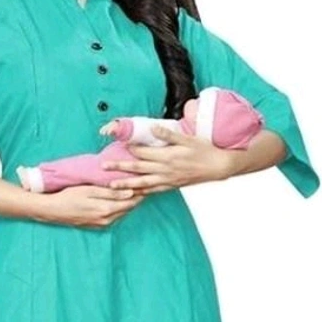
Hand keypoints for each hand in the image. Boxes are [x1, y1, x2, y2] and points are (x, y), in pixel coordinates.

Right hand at [34, 184, 145, 228]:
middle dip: (136, 198)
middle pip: (128, 209)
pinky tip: (119, 200)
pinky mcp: (97, 225)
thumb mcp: (90, 190)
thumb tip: (130, 192)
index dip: (140, 192)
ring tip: (134, 190)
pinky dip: (119, 208)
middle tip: (142, 184)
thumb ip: (111, 193)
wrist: (53, 210)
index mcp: (107, 210)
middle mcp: (107, 220)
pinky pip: (113, 217)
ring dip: (128, 203)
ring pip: (122, 213)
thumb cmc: (69, 196)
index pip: (130, 202)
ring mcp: (102, 224)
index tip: (145, 182)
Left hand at [100, 124, 234, 191]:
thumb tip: (153, 127)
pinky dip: (141, 193)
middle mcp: (165, 170)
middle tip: (104, 166)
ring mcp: (167, 180)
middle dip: (119, 168)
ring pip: (142, 184)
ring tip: (111, 186)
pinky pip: (153, 191)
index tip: (117, 145)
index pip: (143, 152)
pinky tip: (131, 195)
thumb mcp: (187, 139)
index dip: (130, 148)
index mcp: (168, 156)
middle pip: (137, 169)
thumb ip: (168, 135)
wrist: (217, 166)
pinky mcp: (171, 186)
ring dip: (125, 185)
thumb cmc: (204, 150)